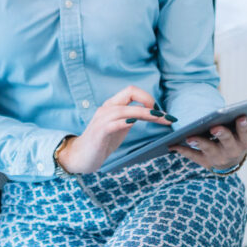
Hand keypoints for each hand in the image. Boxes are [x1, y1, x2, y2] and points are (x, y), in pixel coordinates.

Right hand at [57, 85, 173, 174]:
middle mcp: (107, 108)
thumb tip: (150, 113)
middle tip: (165, 117)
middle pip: (130, 93)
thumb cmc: (102, 142)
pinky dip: (127, 121)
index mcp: (112, 105)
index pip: (131, 91)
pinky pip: (114, 123)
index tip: (157, 112)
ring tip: (160, 120)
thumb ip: (130, 118)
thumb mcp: (119, 127)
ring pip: (126, 109)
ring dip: (146, 114)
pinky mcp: (100, 132)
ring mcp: (102, 119)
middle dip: (151, 103)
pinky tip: (135, 124)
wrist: (81, 156)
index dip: (147, 97)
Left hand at [171, 86, 246, 171]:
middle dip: (223, 134)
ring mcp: (219, 156)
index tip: (240, 117)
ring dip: (200, 142)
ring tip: (190, 136)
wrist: (229, 159)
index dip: (244, 125)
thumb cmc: (239, 134)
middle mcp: (233, 149)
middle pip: (228, 141)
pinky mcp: (204, 161)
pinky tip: (172, 145)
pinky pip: (192, 156)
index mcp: (246, 138)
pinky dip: (183, 150)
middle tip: (215, 127)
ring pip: (209, 149)